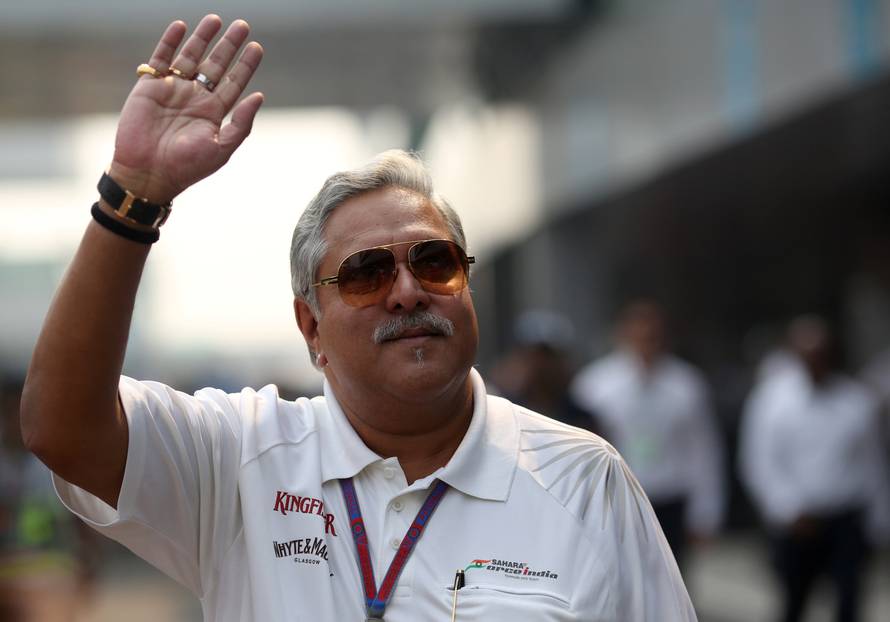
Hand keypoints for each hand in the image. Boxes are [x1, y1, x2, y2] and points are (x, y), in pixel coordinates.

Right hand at [109, 15, 263, 203]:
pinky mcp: (150, 87)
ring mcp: (173, 90)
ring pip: (191, 56)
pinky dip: (170, 42)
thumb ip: (240, 123)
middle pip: (216, 64)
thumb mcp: (220, 148)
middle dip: (229, 45)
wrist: (148, 173)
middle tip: (243, 25)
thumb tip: (259, 96)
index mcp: (213, 113)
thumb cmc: (186, 167)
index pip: (233, 82)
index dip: (245, 65)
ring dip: (203, 38)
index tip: (257, 47)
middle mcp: (195, 98)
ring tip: (216, 19)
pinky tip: (182, 26)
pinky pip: (161, 59)